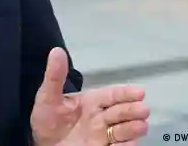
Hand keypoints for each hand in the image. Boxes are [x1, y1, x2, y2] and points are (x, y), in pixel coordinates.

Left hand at [31, 48, 149, 145]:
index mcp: (90, 102)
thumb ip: (55, 75)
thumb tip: (57, 51)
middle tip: (143, 109)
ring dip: (132, 128)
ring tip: (142, 125)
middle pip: (119, 113)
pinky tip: (130, 143)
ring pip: (121, 131)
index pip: (110, 96)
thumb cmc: (46, 120)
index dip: (124, 93)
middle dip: (131, 110)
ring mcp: (102, 136)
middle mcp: (99, 118)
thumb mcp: (48, 95)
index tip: (139, 92)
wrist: (44, 145)